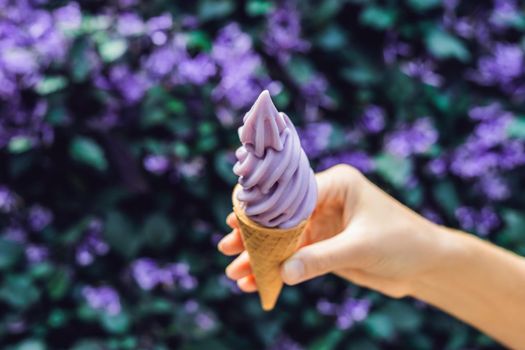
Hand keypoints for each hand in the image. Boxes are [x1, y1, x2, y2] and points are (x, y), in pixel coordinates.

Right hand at [218, 164, 449, 297]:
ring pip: (283, 239)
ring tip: (235, 273)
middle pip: (280, 216)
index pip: (289, 192)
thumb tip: (282, 273)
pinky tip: (258, 282)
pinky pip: (294, 258)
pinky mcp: (324, 247)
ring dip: (261, 255)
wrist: (426, 265)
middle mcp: (325, 200)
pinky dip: (277, 270)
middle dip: (254, 235)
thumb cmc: (403, 242)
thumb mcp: (360, 247)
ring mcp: (323, 224)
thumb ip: (320, 259)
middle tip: (226, 249)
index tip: (234, 221)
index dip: (261, 208)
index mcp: (335, 184)